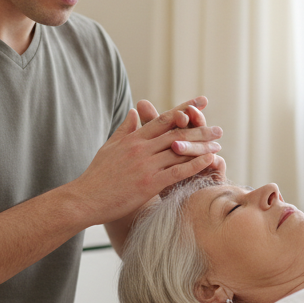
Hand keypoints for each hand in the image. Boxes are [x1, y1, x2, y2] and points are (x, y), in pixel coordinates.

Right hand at [73, 101, 222, 222]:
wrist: (85, 199)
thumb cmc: (97, 176)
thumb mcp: (110, 146)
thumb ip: (125, 128)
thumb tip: (135, 111)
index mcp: (133, 138)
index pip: (163, 119)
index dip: (184, 109)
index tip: (201, 103)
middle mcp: (141, 148)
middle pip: (176, 133)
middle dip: (200, 128)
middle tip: (218, 128)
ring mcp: (145, 166)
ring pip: (179, 150)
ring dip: (202, 146)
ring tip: (218, 144)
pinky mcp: (149, 184)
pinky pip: (177, 171)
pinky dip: (195, 164)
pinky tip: (209, 160)